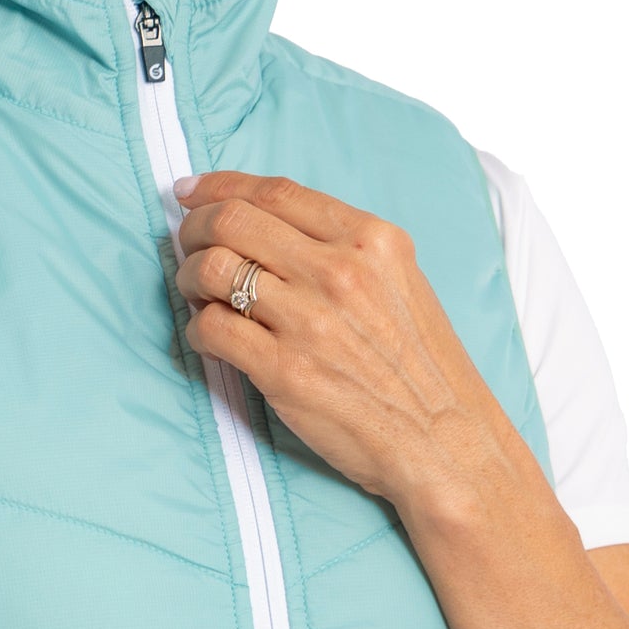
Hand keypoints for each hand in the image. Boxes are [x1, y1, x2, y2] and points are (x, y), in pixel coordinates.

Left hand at [174, 172, 522, 516]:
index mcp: (369, 239)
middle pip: (232, 221)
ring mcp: (308, 320)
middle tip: (185, 244)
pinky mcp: (283, 371)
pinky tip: (208, 337)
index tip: (192, 193)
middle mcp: (338, 271)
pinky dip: (197, 328)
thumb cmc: (421, 369)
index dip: (220, 186)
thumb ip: (345, 250)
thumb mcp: (400, 283)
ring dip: (189, 277)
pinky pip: (211, 329)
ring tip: (195, 293)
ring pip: (212, 269)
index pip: (275, 192)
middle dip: (193, 228)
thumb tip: (270, 230)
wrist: (443, 442)